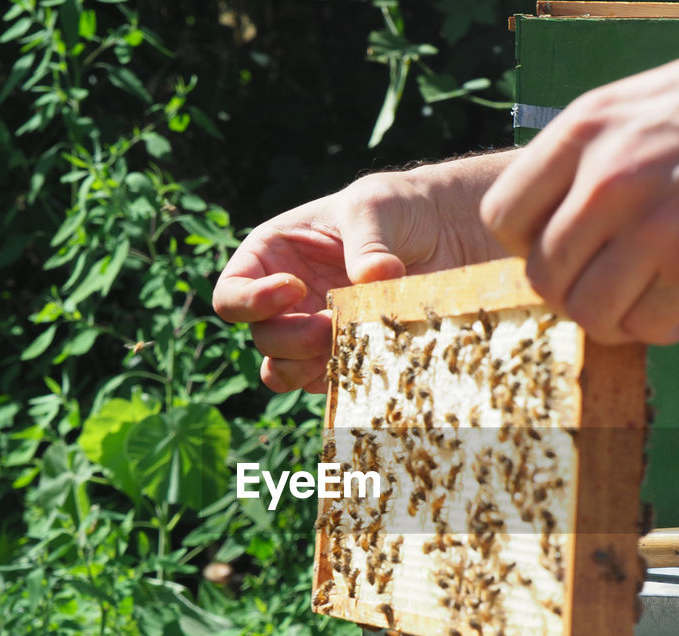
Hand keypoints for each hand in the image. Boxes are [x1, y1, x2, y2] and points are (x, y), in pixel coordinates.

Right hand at [214, 153, 510, 392]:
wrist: (446, 235)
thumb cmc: (398, 208)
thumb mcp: (375, 206)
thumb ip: (366, 242)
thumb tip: (372, 280)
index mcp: (271, 258)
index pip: (232, 294)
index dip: (252, 302)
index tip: (294, 290)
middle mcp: (284, 301)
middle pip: (261, 339)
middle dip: (291, 339)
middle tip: (330, 327)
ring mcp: (312, 334)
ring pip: (284, 372)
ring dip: (308, 367)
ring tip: (346, 344)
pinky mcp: (344, 359)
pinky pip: (326, 385)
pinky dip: (340, 379)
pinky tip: (367, 359)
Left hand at [480, 4, 678, 345]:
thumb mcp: (640, 102)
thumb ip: (589, 161)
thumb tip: (554, 228)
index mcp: (584, 129)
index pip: (501, 218)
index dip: (529, 245)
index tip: (568, 248)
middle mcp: (609, 178)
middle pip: (543, 275)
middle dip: (573, 293)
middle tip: (612, 288)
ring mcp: (657, 224)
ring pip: (588, 311)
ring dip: (614, 321)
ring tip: (647, 303)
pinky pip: (648, 327)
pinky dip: (662, 330)